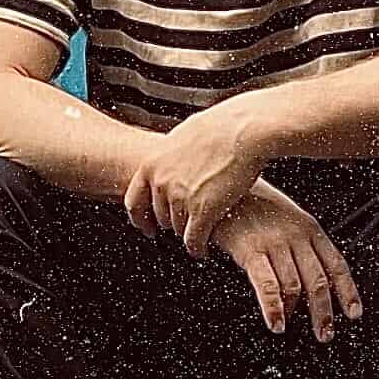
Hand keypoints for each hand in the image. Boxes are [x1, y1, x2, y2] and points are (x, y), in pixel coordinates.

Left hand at [125, 102, 267, 253]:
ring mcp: (180, 198)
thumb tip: (172, 157)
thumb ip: (173, 154)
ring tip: (200, 232)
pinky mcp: (202, 211)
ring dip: (188, 233)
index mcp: (152, 163)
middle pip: (160, 217)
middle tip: (185, 224)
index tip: (146, 227)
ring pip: (178, 228)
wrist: (244, 131)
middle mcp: (161, 183)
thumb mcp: (185, 135)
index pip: (134, 200)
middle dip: (172, 222)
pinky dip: (197, 248)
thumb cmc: (222, 127)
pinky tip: (203, 250)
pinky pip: (193, 239)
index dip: (140, 218)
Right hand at [207, 180, 362, 340]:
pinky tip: (276, 323)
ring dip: (295, 313)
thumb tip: (311, 284)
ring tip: (290, 328)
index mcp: (310, 228)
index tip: (353, 314)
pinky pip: (267, 285)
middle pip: (318, 281)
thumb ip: (302, 246)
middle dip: (323, 312)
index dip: (347, 292)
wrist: (221, 188)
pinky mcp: (251, 250)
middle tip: (325, 334)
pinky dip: (273, 308)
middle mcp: (296, 235)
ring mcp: (274, 243)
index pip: (337, 265)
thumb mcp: (287, 218)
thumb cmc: (252, 205)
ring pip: (295, 286)